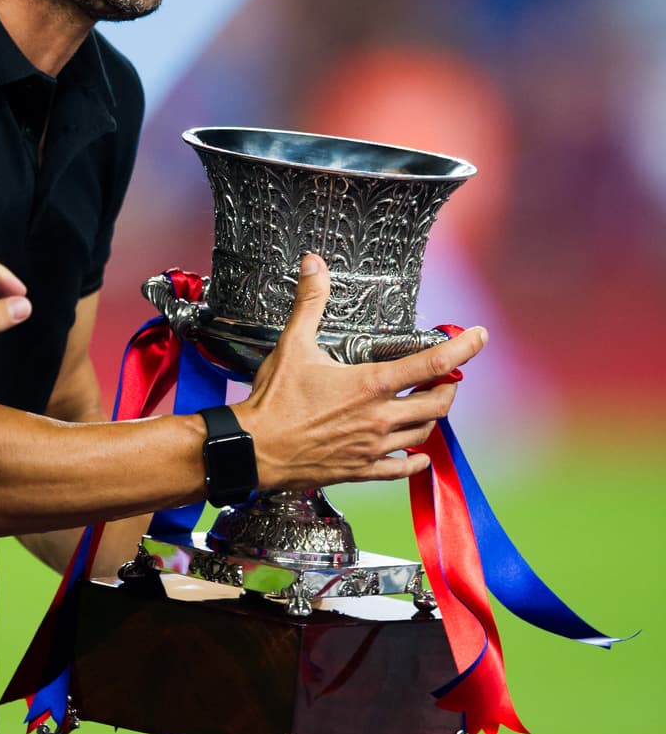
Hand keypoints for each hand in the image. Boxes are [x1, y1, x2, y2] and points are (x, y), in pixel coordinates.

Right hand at [238, 254, 486, 488]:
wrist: (253, 450)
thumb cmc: (274, 400)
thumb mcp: (292, 345)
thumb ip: (310, 303)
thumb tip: (314, 264)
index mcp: (371, 384)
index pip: (434, 362)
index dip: (464, 347)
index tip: (479, 336)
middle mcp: (380, 417)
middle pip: (439, 403)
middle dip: (448, 386)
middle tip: (445, 375)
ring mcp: (373, 447)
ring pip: (424, 433)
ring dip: (431, 417)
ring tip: (428, 405)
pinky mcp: (360, 469)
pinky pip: (402, 469)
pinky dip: (416, 461)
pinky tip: (418, 455)